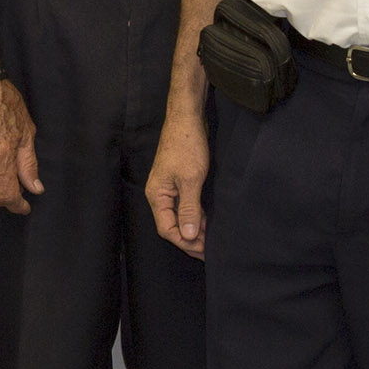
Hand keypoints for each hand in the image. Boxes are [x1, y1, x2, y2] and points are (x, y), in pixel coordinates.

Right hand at [144, 108, 211, 258]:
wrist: (187, 118)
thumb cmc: (186, 146)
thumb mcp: (191, 180)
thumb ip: (189, 209)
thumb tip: (188, 235)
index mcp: (157, 196)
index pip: (167, 229)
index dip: (185, 242)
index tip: (204, 250)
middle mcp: (160, 195)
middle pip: (172, 225)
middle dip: (190, 239)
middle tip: (209, 250)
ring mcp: (169, 188)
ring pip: (179, 216)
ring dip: (194, 228)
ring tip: (211, 240)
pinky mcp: (179, 182)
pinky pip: (185, 206)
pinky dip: (196, 216)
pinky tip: (207, 222)